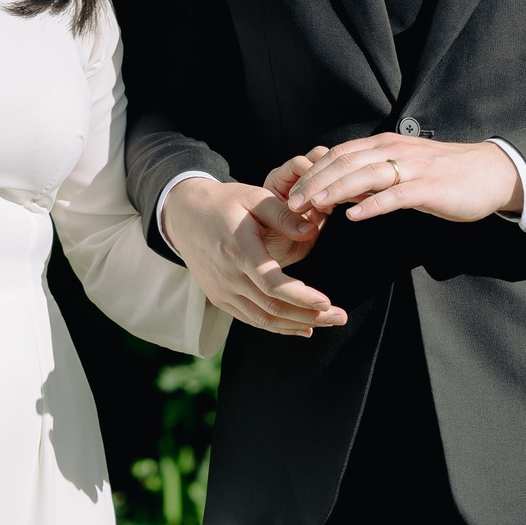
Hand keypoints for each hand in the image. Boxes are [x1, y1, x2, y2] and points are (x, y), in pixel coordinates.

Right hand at [163, 175, 346, 335]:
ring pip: (263, 319)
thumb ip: (284, 215)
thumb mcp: (254, 197)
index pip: (272, 284)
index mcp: (239, 250)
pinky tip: (302, 327)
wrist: (184, 216)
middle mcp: (228, 276)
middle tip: (341, 317)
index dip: (301, 297)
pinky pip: (251, 319)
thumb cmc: (224, 203)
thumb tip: (313, 230)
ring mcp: (222, 291)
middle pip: (272, 307)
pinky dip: (278, 327)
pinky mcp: (220, 298)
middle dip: (310, 315)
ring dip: (297, 324)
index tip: (328, 302)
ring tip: (328, 322)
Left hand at [284, 134, 524, 225]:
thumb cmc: (444, 173)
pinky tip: (355, 216)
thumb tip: (343, 192)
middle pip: (346, 162)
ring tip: (315, 206)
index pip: (340, 154)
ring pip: (366, 174)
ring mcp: (413, 168)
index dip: (314, 171)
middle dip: (315, 181)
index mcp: (385, 145)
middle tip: (292, 202)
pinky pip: (396, 195)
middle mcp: (395, 150)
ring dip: (336, 190)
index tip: (292, 191)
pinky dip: (373, 205)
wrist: (489, 172)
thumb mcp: (404, 169)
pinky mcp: (430, 187)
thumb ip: (374, 177)